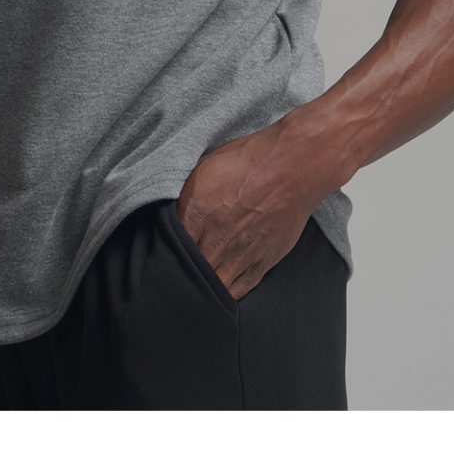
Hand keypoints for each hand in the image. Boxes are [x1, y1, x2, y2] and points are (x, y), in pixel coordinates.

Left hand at [177, 113, 317, 298]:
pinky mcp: (261, 264)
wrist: (294, 165)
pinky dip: (225, 294)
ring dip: (202, 289)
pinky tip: (217, 290)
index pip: (168, 247)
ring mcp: (240, 255)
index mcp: (197, 212)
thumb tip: (169, 210)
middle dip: (179, 275)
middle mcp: (217, 239)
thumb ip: (184, 193)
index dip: (162, 253)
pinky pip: (237, 291)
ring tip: (194, 289)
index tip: (159, 256)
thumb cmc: (251, 159)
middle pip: (188, 272)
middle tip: (172, 278)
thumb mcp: (206, 165)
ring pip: (212, 288)